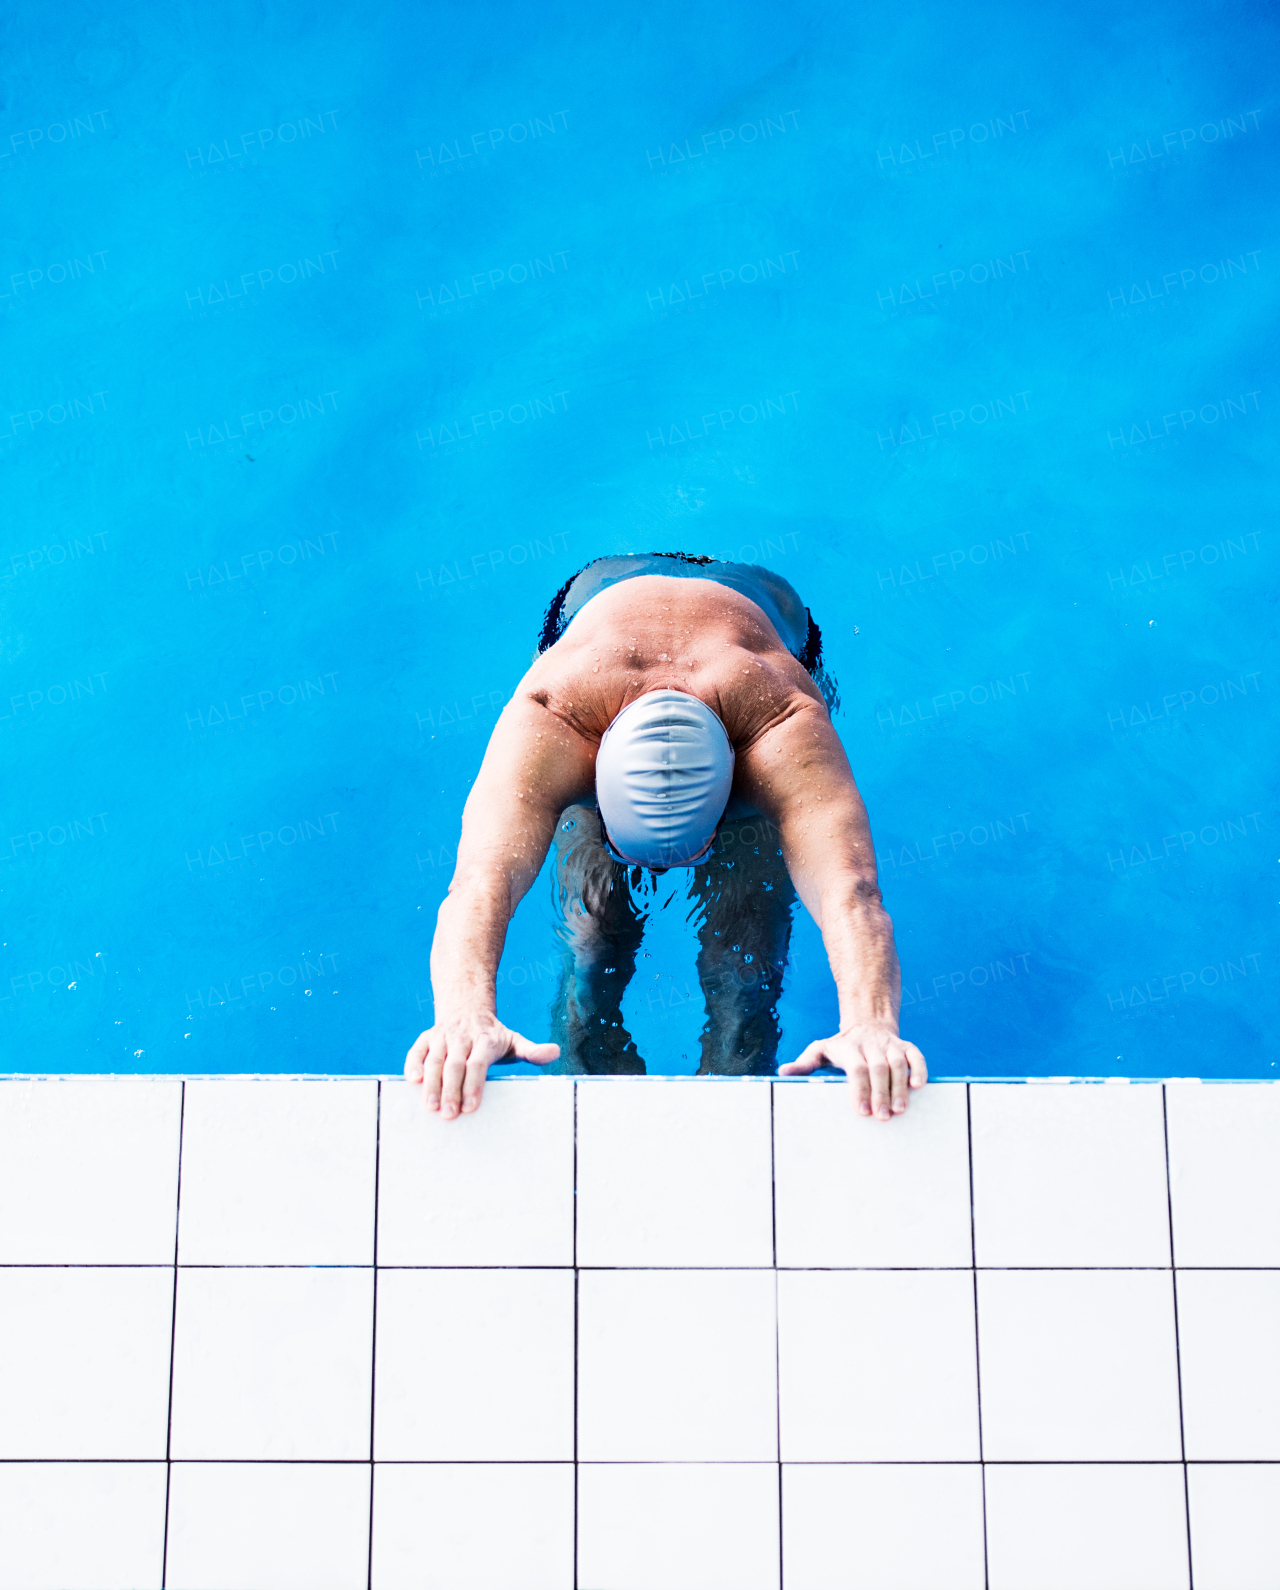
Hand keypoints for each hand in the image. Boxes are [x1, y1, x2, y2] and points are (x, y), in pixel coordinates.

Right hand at [404, 1013, 559, 1119]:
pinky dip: (413, 1064)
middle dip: (451, 1090)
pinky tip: (411, 1082)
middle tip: (448, 1114)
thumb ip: (533, 1050)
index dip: (473, 1084)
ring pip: (435, 1059)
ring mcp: (443, 1036)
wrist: (467, 1008)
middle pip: (455, 1064)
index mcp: (486, 1040)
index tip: (470, 1107)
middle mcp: (463, 1037)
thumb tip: (555, 1052)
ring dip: (431, 1083)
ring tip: (429, 1107)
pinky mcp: (427, 1037)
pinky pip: (417, 1050)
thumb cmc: (493, 1035)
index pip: (478, 1063)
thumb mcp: (515, 1040)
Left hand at [778, 1023, 926, 1119]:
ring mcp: (889, 1045)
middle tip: (883, 1116)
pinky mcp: (905, 1046)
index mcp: (849, 1048)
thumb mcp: (820, 1050)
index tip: (861, 1111)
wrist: (867, 1022)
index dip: (859, 1089)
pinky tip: (918, 1086)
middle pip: (878, 1068)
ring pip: (898, 1064)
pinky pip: (916, 1055)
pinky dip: (919, 1069)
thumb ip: (804, 1063)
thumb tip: (783, 1073)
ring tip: (900, 1109)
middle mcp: (870, 1045)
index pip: (856, 1069)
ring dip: (900, 1087)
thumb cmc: (841, 1046)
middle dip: (881, 1093)